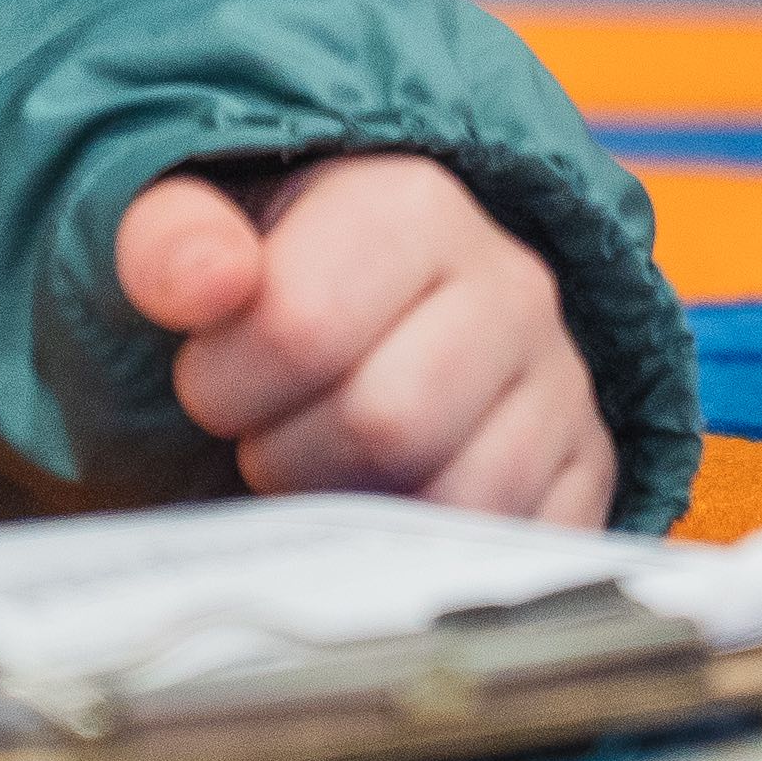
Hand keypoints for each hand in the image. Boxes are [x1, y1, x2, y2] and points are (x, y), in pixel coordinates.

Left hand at [116, 153, 615, 522]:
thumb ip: (171, 241)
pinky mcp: (590, 468)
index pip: (299, 328)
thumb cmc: (260, 283)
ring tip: (328, 469)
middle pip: (386, 423)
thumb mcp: (189, 235)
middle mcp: (512, 284)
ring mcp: (563, 382)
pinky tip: (393, 512)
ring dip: (365, 513)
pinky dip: (441, 558)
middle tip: (267, 435)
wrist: (361, 324)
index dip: (224, 382)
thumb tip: (206, 277)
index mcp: (412, 202)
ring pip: (462, 498)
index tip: (214, 375)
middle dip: (290, 455)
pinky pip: (522, 549)